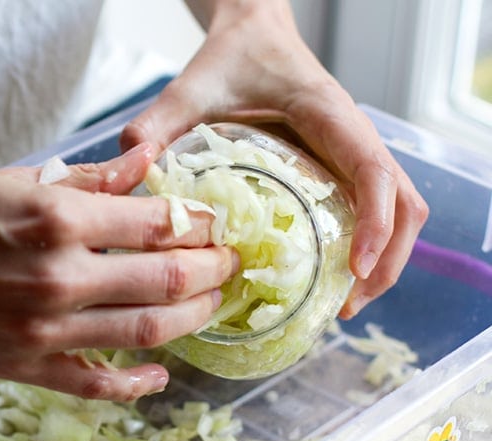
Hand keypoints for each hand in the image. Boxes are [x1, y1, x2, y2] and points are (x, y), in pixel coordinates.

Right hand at [0, 144, 237, 400]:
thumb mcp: (13, 181)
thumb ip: (88, 180)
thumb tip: (146, 168)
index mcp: (58, 219)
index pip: (161, 222)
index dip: (200, 224)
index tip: (212, 224)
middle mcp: (60, 276)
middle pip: (169, 279)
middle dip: (213, 271)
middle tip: (228, 264)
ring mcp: (44, 329)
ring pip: (147, 333)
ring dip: (193, 319)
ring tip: (210, 305)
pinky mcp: (24, 367)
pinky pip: (97, 385)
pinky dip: (138, 385)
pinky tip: (159, 375)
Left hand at [120, 0, 427, 317]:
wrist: (254, 32)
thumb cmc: (232, 55)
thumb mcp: (191, 87)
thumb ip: (157, 122)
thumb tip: (135, 170)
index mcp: (328, 115)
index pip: (375, 172)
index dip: (376, 224)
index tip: (355, 269)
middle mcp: (353, 136)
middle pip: (405, 204)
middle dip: (388, 260)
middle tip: (347, 308)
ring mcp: (352, 152)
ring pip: (400, 210)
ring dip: (385, 260)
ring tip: (345, 304)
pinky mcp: (341, 164)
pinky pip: (375, 207)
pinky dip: (369, 245)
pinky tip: (333, 276)